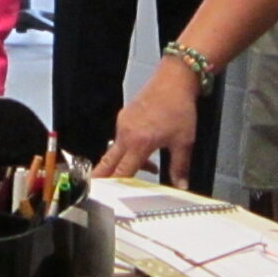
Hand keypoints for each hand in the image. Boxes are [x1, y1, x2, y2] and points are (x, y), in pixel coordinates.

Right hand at [96, 57, 199, 179]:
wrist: (174, 79)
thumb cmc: (179, 106)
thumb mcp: (184, 141)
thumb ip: (180, 166)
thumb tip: (181, 185)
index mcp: (138, 143)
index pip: (121, 172)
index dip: (114, 186)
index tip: (107, 196)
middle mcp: (126, 134)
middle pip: (108, 162)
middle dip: (101, 177)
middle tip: (94, 189)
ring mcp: (123, 124)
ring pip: (115, 150)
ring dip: (123, 162)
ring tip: (148, 167)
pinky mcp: (125, 116)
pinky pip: (121, 138)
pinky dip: (128, 148)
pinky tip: (145, 147)